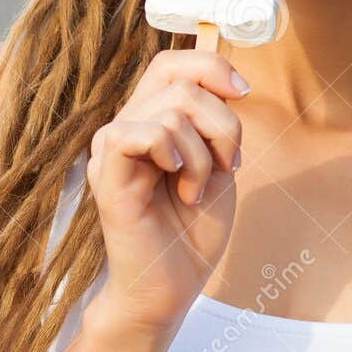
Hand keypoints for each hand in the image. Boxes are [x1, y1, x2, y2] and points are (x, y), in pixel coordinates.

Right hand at [85, 48, 247, 335]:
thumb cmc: (192, 232)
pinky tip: (178, 182)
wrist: (171, 287)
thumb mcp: (217, 164)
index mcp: (149, 122)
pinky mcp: (108, 174)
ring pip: (171, 110)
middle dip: (222, 124)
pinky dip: (172, 153)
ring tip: (196, 190)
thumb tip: (227, 79)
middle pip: (180, 82)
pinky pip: (138, 132)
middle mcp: (127, 128)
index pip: (172, 64)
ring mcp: (113, 149)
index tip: (243, 93)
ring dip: (204, 155)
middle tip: (226, 167)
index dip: (210, 66)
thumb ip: (215, 121)